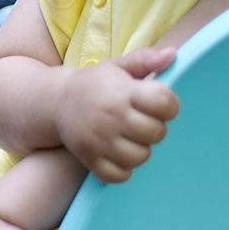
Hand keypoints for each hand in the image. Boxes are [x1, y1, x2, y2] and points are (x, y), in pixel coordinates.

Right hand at [56, 46, 178, 182]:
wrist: (55, 102)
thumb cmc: (95, 84)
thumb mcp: (117, 66)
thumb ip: (146, 59)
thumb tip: (173, 54)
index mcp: (122, 92)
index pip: (164, 102)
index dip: (169, 105)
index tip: (159, 104)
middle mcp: (111, 116)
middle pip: (157, 133)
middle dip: (154, 127)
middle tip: (140, 120)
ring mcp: (99, 140)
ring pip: (141, 157)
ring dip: (140, 149)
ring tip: (129, 137)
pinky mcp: (90, 159)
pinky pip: (121, 175)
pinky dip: (123, 167)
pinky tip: (117, 153)